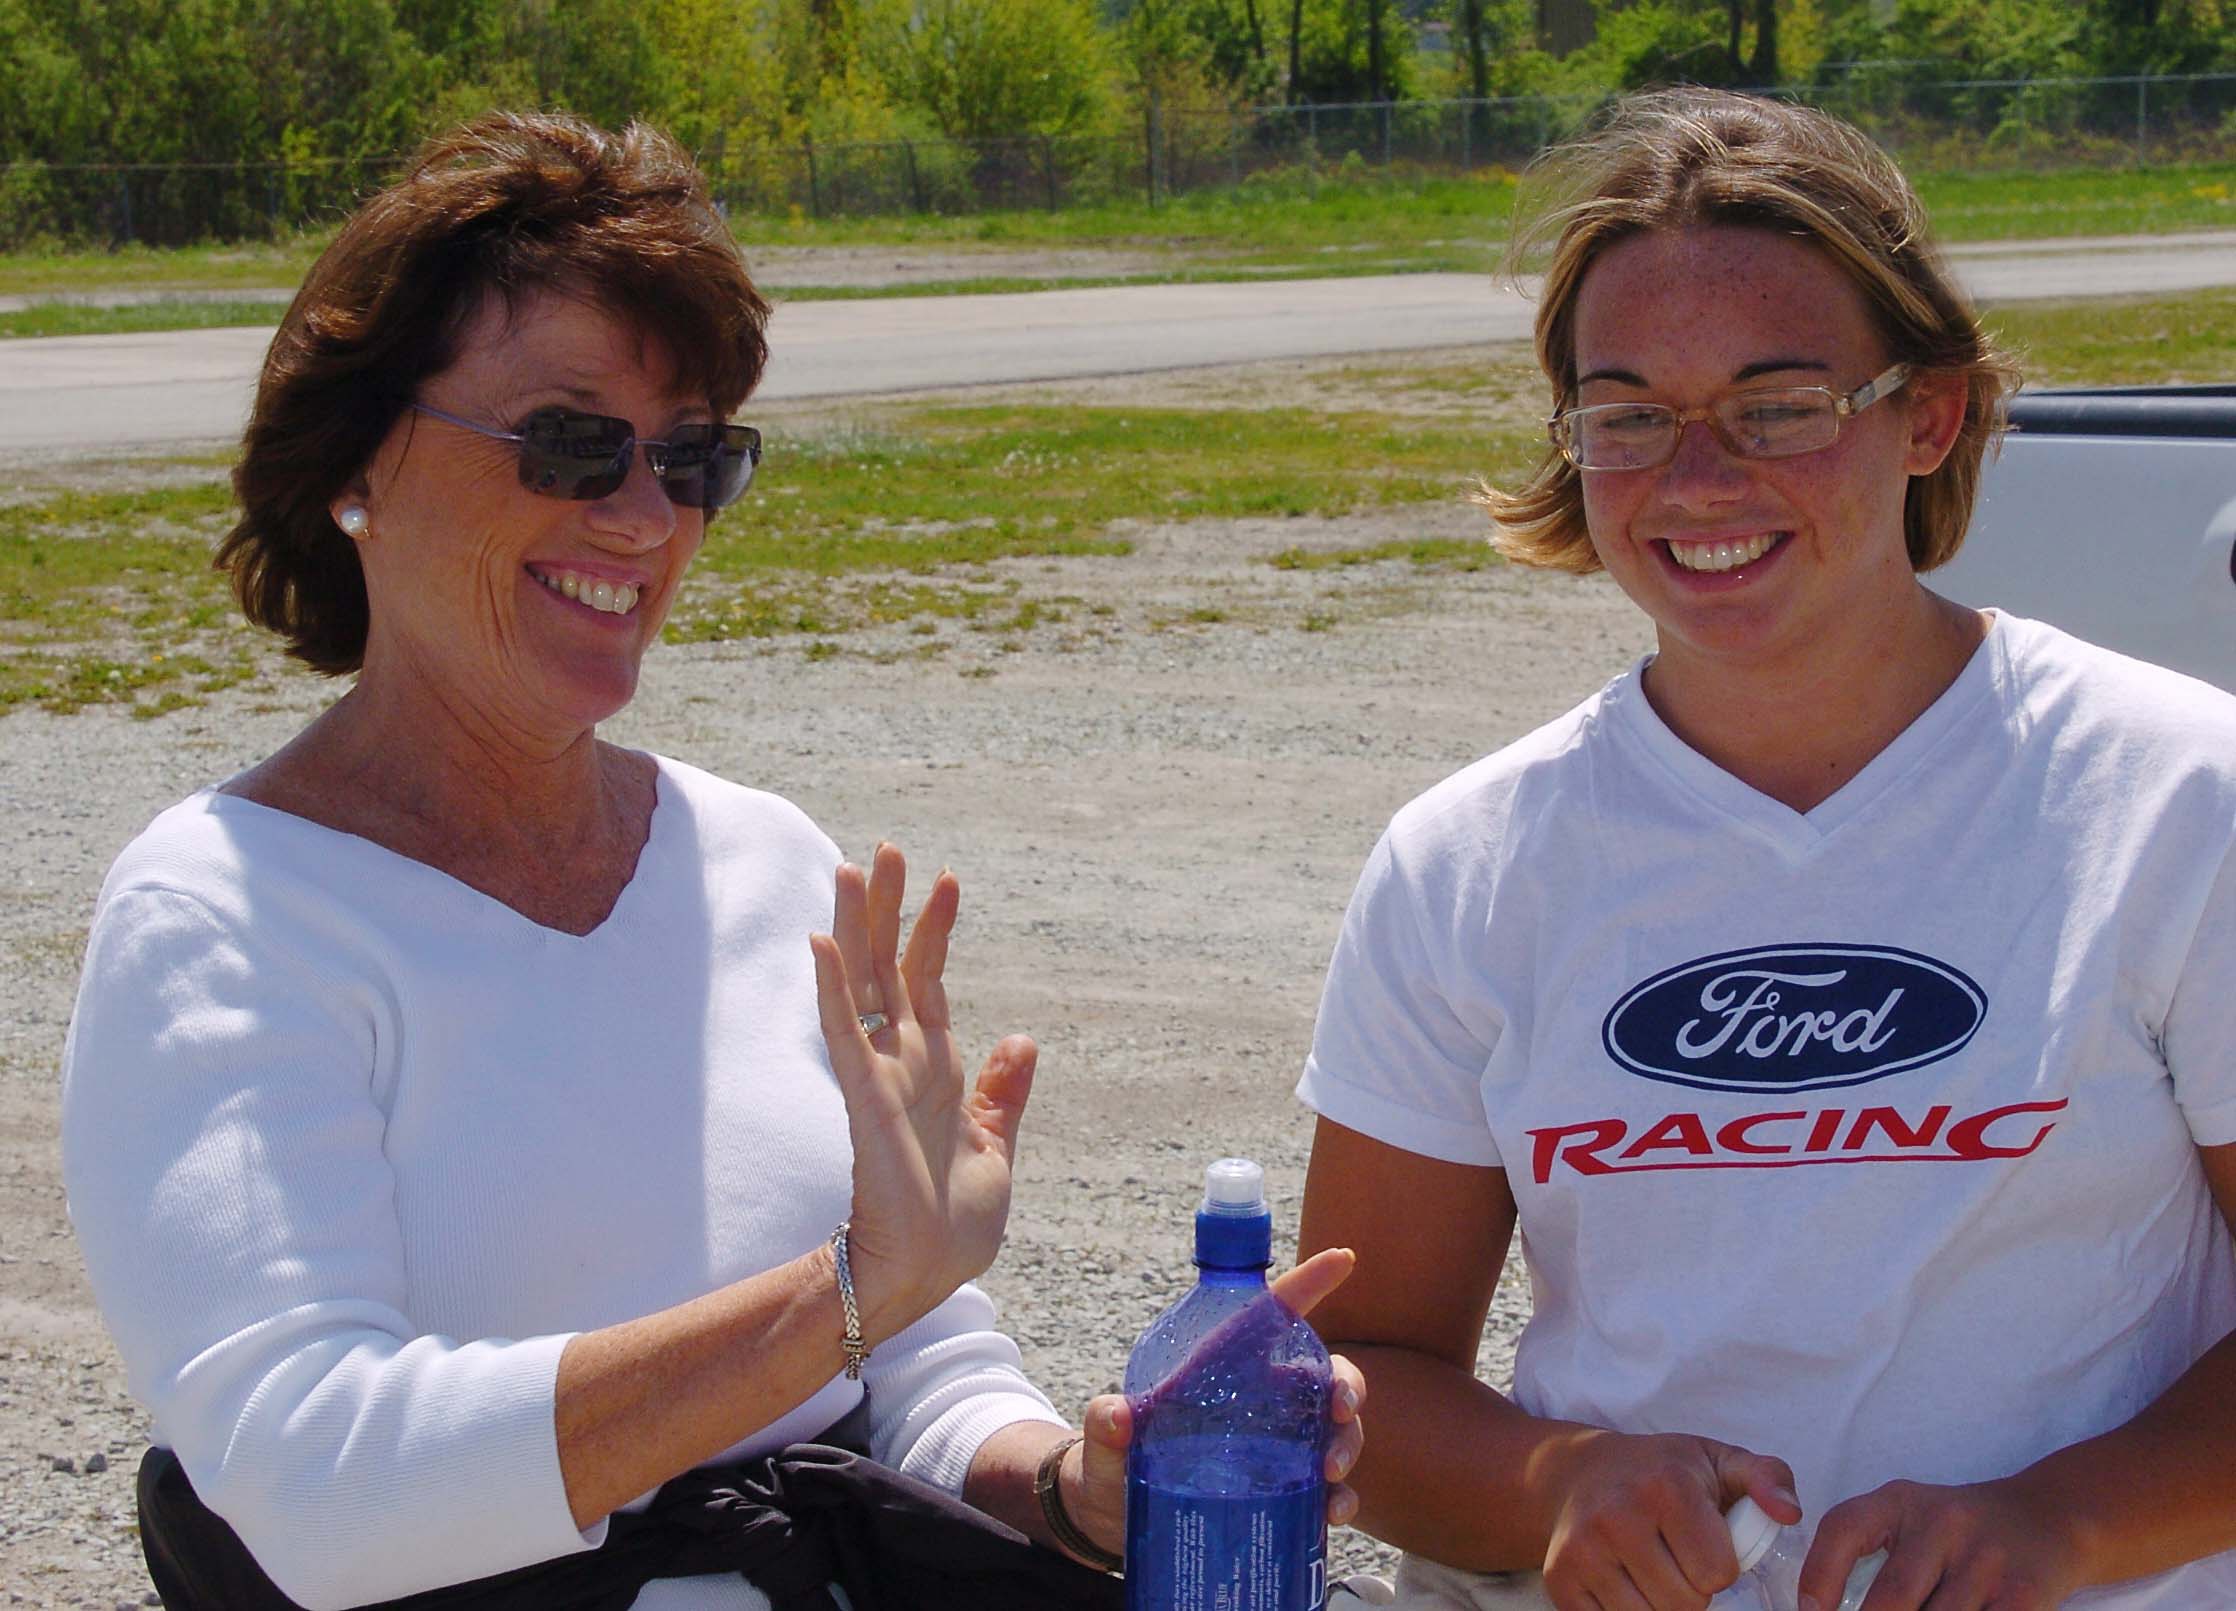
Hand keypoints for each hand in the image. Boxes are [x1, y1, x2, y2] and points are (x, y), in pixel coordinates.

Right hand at [810, 844, 1033, 1342]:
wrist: (927, 1273)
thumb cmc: (954, 1224)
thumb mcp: (994, 1146)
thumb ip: (1003, 1093)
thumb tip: (1022, 1039)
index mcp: (936, 1067)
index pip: (929, 980)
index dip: (935, 930)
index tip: (947, 879)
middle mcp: (904, 1059)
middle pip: (889, 965)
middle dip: (888, 907)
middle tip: (884, 848)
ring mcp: (881, 1074)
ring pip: (862, 983)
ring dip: (856, 926)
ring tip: (852, 868)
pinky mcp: (865, 1097)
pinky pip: (843, 1032)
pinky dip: (833, 988)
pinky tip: (822, 943)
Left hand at [1065, 1247, 1370, 1557]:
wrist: (1117, 1523)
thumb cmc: (1114, 1464)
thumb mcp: (1106, 1441)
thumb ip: (1107, 1424)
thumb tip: (1116, 1415)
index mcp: (1226, 1368)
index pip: (1272, 1316)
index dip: (1309, 1284)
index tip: (1342, 1258)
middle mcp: (1263, 1403)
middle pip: (1326, 1376)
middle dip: (1347, 1384)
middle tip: (1340, 1409)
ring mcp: (1279, 1450)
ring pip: (1336, 1431)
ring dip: (1346, 1444)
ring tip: (1331, 1472)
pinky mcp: (1283, 1495)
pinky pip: (1329, 1491)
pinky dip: (1341, 1498)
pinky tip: (1333, 1512)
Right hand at [1540, 1431, 1799, 1610]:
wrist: (1580, 1473)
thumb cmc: (1662, 1471)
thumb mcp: (1718, 1460)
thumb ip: (1767, 1477)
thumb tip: (1790, 1514)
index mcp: (1664, 1486)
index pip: (1717, 1572)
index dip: (1721, 1566)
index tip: (1704, 1544)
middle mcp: (1616, 1516)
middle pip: (1686, 1604)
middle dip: (1694, 1591)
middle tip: (1679, 1560)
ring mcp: (1582, 1550)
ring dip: (1663, 1606)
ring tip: (1655, 1571)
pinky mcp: (1560, 1579)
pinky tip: (1626, 1583)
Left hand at [1805, 1478, 2083, 1610]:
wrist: (2049, 1516)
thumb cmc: (1961, 1530)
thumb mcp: (1910, 1518)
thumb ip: (1869, 1553)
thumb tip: (1824, 1608)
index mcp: (1900, 1501)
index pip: (1844, 1529)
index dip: (1819, 1574)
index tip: (1811, 1610)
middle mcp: (1941, 1523)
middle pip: (1890, 1598)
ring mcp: (1985, 1559)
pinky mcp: (2022, 1593)